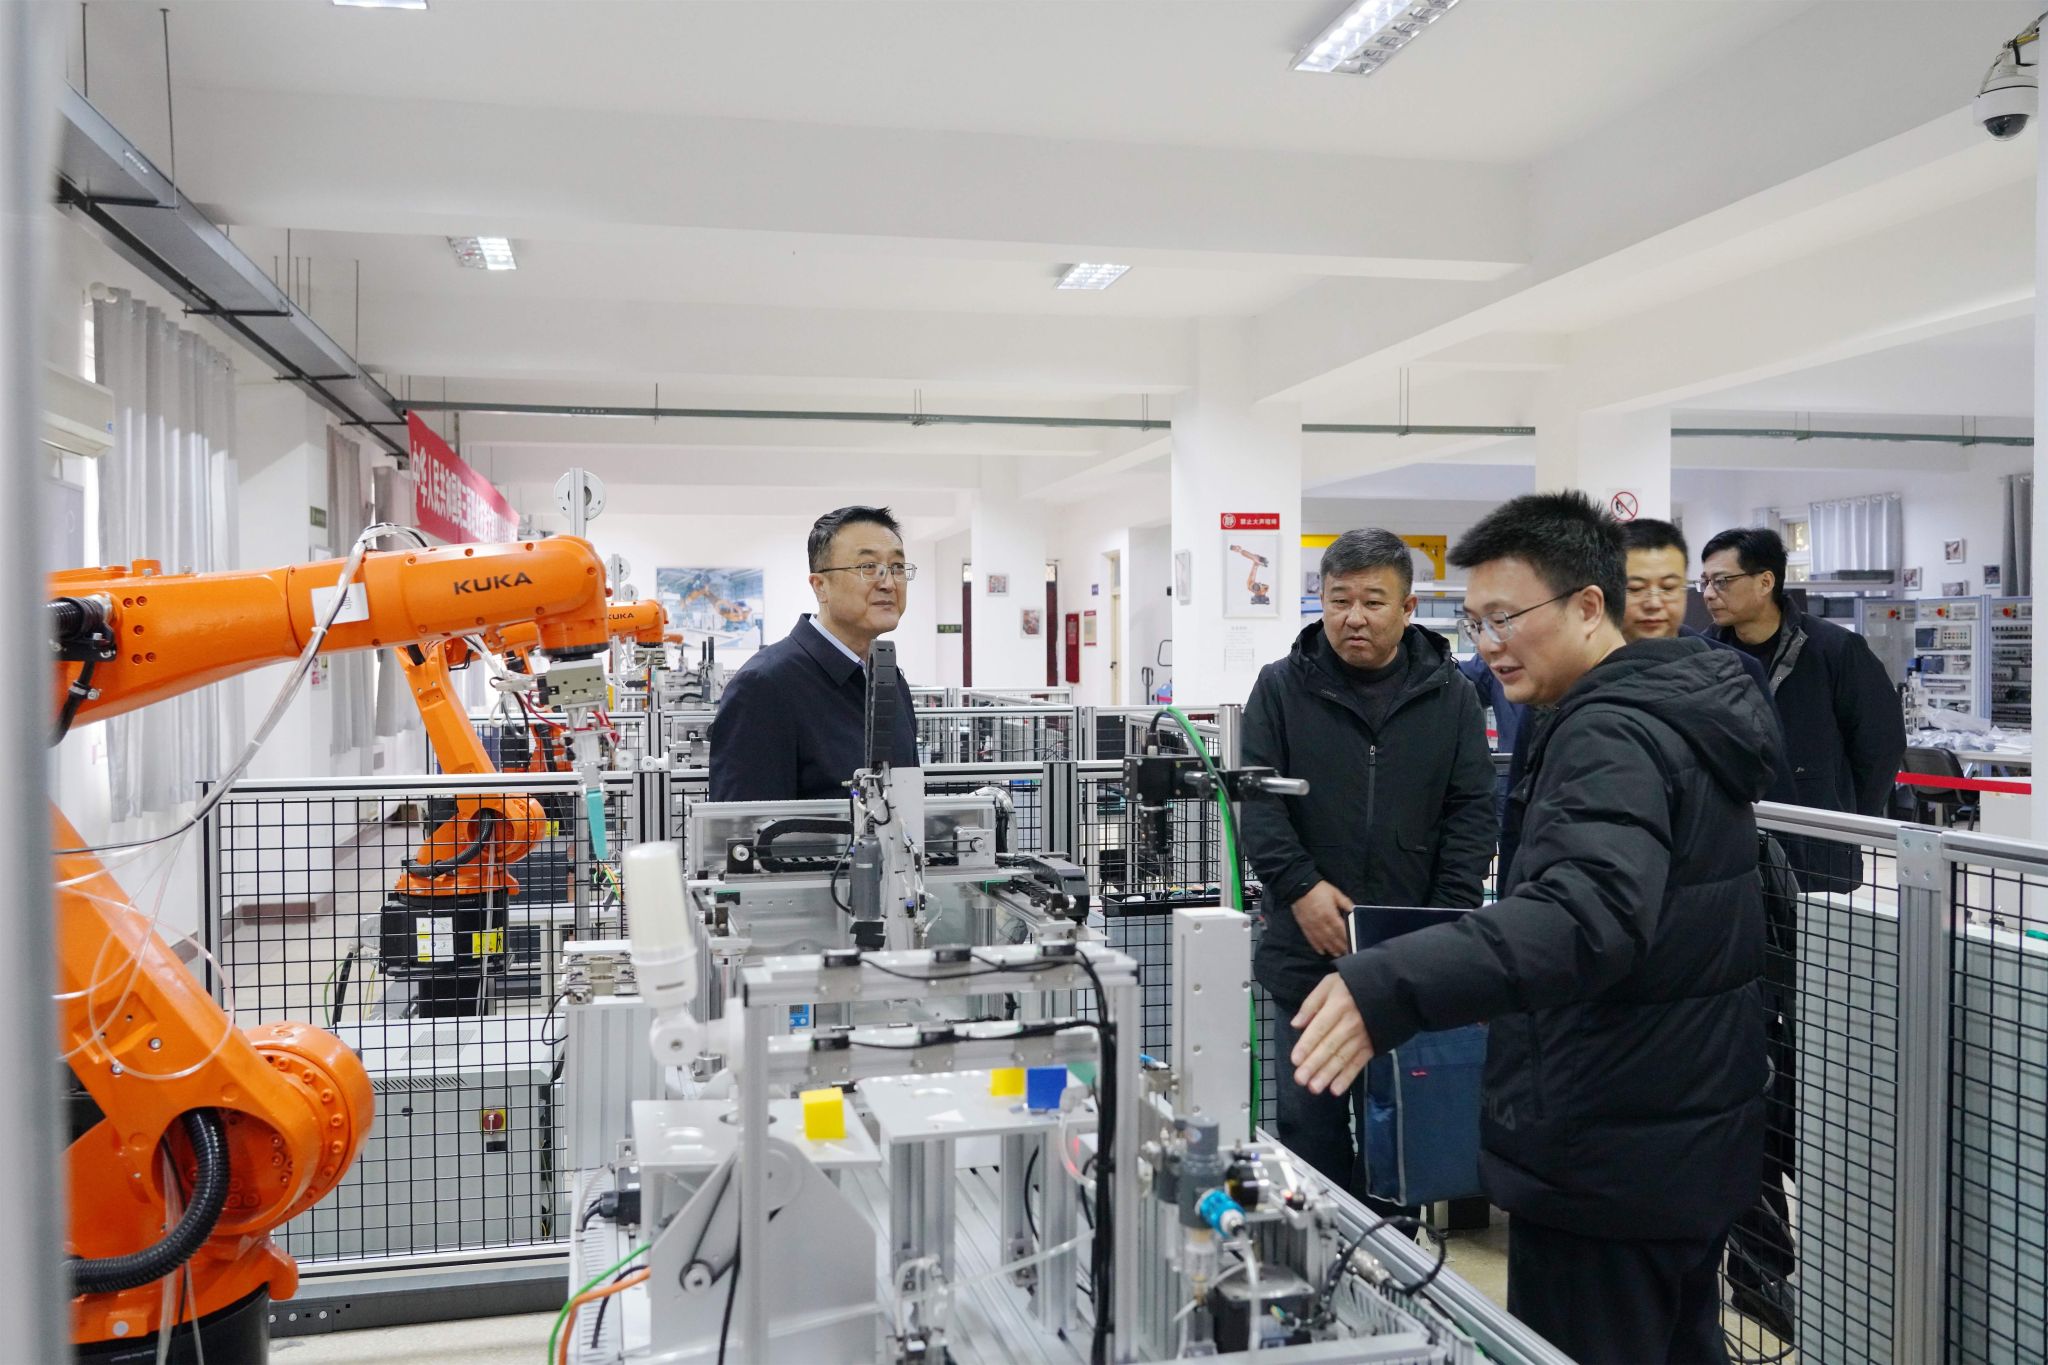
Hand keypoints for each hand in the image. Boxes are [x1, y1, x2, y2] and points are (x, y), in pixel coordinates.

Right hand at [1291, 880, 1353, 957]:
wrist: (1299, 886)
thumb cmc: (1319, 889)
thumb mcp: (1335, 893)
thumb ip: (1345, 902)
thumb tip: (1353, 910)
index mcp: (1330, 914)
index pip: (1340, 930)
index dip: (1347, 938)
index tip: (1352, 945)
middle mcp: (1321, 922)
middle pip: (1332, 938)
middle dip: (1340, 946)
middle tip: (1347, 953)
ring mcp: (1312, 925)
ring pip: (1322, 940)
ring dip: (1330, 948)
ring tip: (1337, 954)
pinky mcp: (1304, 926)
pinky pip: (1311, 938)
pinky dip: (1317, 946)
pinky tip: (1322, 951)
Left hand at [1291, 973, 1373, 1096]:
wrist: (1393, 987)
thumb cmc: (1355, 983)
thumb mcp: (1331, 983)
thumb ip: (1312, 1003)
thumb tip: (1296, 1024)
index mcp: (1337, 1006)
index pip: (1319, 1028)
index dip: (1307, 1045)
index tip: (1295, 1060)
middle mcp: (1350, 1023)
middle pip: (1330, 1046)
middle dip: (1314, 1064)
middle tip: (1300, 1080)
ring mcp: (1363, 1037)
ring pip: (1343, 1058)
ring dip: (1328, 1075)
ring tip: (1314, 1088)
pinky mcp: (1372, 1046)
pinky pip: (1358, 1064)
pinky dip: (1347, 1077)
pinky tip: (1336, 1089)